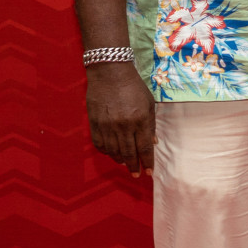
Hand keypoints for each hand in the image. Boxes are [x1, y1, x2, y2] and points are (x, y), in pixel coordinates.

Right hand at [86, 63, 155, 177]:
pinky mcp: (94, 123)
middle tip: (137, 175)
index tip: (150, 173)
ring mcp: (107, 125)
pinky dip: (106, 152)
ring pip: (113, 151)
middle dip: (134, 166)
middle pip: (129, 153)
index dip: (147, 162)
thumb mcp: (149, 103)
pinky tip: (111, 153)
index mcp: (140, 120)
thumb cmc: (133, 87)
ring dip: (120, 160)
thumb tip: (153, 143)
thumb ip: (151, 124)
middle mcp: (124, 125)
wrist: (110, 73)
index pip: (144, 148)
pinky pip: (100, 144)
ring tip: (126, 164)